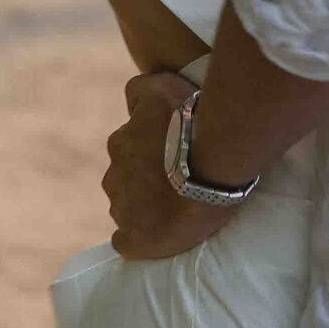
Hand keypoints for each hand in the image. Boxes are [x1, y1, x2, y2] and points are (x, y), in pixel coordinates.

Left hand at [102, 71, 237, 260]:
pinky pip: (126, 242)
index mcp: (120, 143)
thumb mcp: (164, 85)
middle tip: (179, 181)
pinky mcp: (133, 240)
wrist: (215, 167)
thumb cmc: (194, 123)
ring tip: (177, 208)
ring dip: (145, 208)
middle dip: (145, 181)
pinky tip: (160, 235)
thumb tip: (131, 102)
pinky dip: (139, 239)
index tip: (174, 156)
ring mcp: (122, 210)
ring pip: (127, 209)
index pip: (128, 149)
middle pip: (125, 180)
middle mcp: (114, 176)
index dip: (151, 153)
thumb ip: (140, 89)